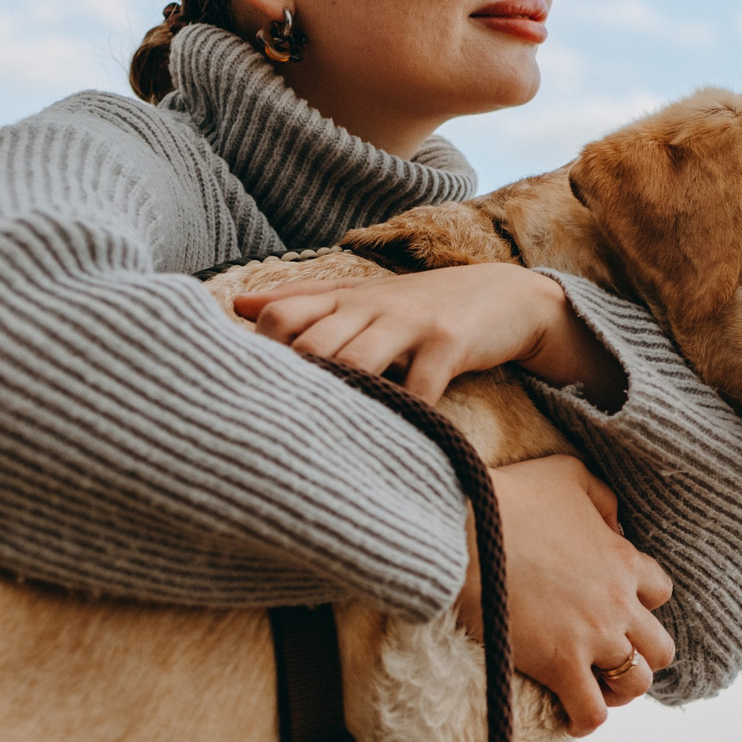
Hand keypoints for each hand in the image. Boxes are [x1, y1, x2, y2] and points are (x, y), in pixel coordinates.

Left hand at [235, 264, 623, 409]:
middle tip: (277, 437)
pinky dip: (404, 418)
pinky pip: (419, 388)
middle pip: (311, 343)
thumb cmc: (421, 306)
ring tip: (324, 445)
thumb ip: (302, 301)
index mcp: (343, 298)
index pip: (282, 316)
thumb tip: (237, 306)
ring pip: (356, 363)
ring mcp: (411, 322)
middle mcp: (370, 306)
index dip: (261, 357)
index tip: (253, 399)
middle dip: (292, 388)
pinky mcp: (449, 343)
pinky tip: (392, 445)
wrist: (503, 296)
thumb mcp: (362, 297)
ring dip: (339, 403)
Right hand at [475, 455, 675, 734]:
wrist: (465, 529)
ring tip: (596, 688)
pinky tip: (572, 717)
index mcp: (623, 560)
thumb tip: (616, 523)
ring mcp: (593, 636)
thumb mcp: (568, 475)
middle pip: (660, 646)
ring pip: (637, 683)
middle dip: (641, 653)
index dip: (641, 602)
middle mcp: (618, 602)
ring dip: (621, 689)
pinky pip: (592, 711)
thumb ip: (602, 498)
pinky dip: (586, 719)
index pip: (661, 591)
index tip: (616, 607)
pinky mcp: (560, 664)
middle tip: (611, 655)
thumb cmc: (510, 498)